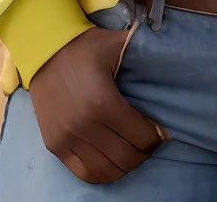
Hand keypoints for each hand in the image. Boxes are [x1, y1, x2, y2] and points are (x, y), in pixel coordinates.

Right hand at [29, 27, 165, 183]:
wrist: (43, 50)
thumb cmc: (83, 46)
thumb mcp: (115, 43)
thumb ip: (142, 49)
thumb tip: (172, 52)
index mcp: (103, 101)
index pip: (140, 136)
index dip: (156, 137)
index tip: (160, 132)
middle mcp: (85, 125)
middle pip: (126, 158)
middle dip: (143, 153)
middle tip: (147, 142)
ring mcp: (68, 138)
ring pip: (106, 171)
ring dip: (124, 166)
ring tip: (130, 152)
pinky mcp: (55, 145)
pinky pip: (83, 173)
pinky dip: (101, 173)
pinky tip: (110, 161)